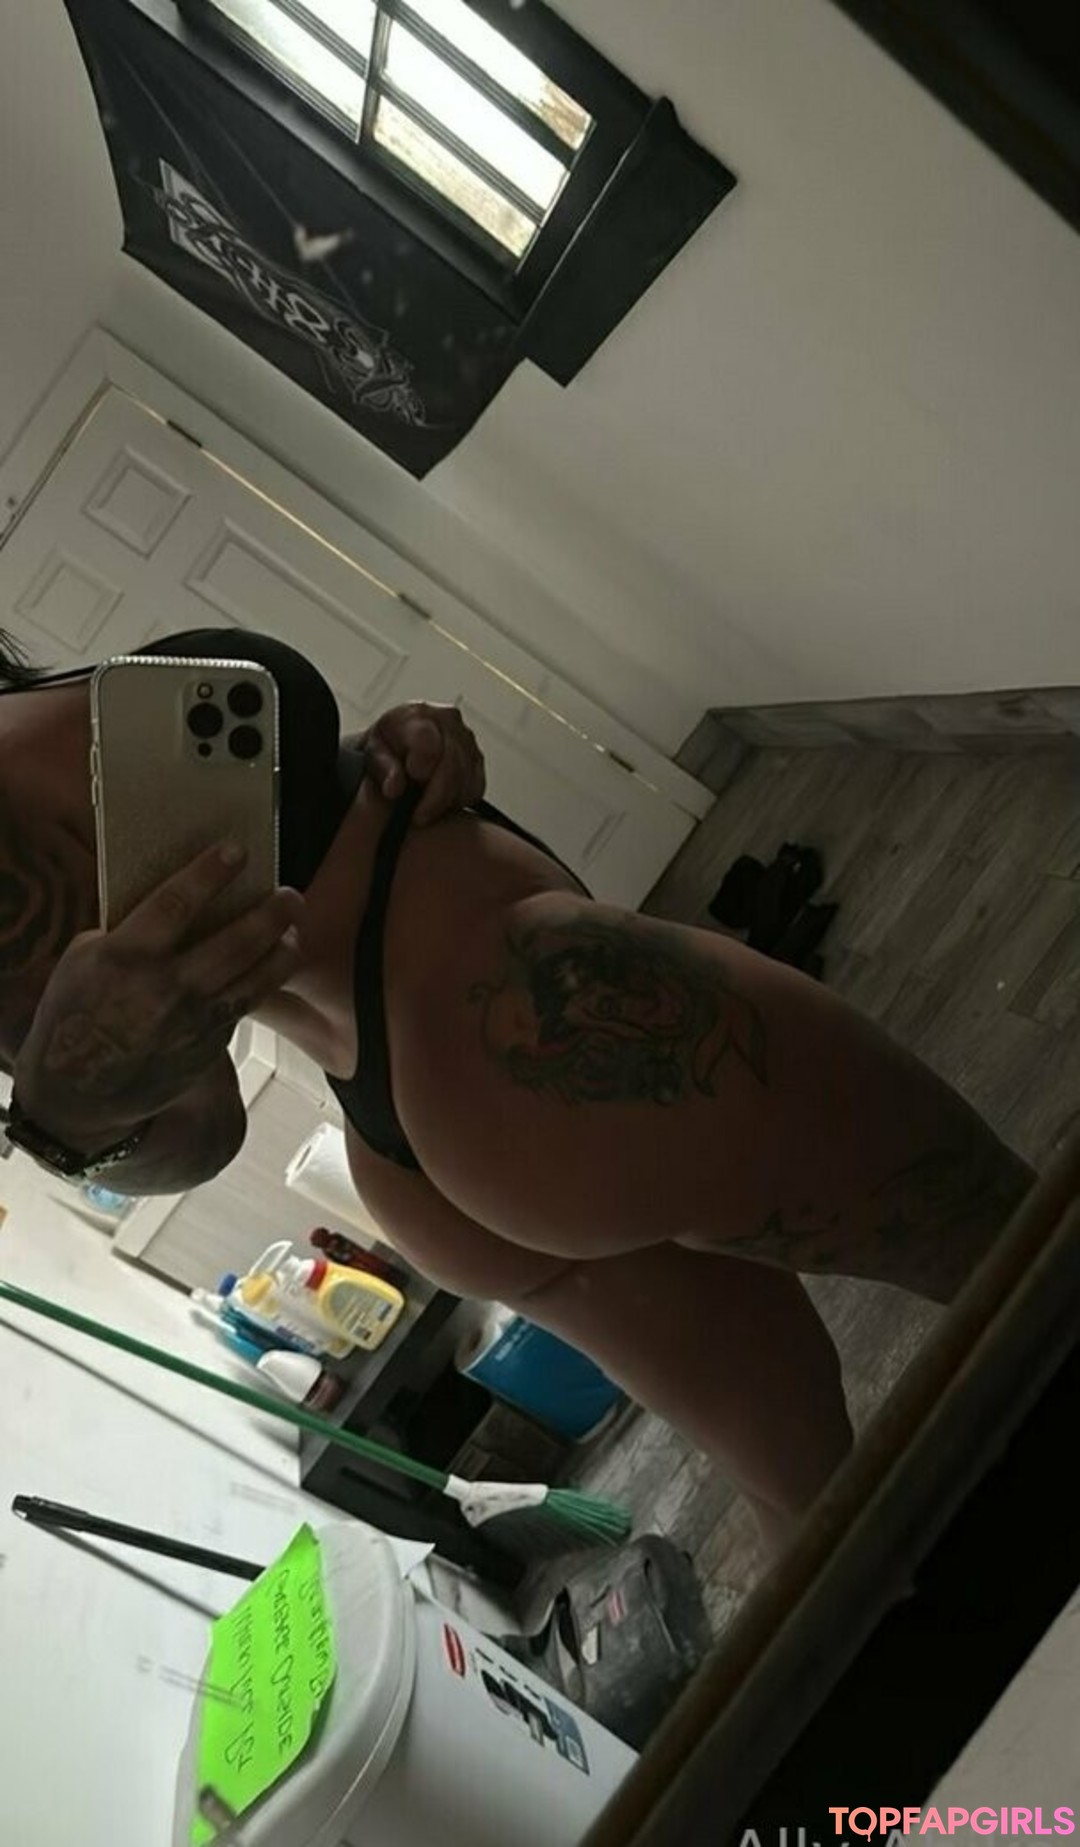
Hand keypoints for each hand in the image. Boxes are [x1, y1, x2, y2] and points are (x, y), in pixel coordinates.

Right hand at [13, 843, 304, 1150]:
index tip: (237, 851)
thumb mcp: (85, 960)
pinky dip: (264, 981)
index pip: (175, 905)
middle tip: (291, 893)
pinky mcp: (210, 1044)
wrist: (78, 1092)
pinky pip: (246, 1004)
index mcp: (125, 957)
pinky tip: (274, 963)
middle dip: (272, 913)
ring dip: (283, 949)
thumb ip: (128, 931)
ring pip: (256, 978)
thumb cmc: (74, 1013)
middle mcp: (165, 988)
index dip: (209, 874)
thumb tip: (175, 902)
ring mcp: (193, 1020)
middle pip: (236, 942)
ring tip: (295, 928)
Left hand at [357, 701, 485, 824]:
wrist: (398, 747)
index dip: (424, 763)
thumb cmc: (385, 748)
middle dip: (435, 796)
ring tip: (425, 809)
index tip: (414, 780)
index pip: (429, 739)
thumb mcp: (372, 754)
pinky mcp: (477, 759)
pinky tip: (440, 803)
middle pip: (452, 762)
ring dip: (446, 801)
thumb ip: (383, 768)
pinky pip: (476, 787)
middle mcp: (447, 720)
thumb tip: (395, 787)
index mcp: (416, 714)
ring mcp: (466, 739)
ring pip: (466, 777)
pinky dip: (459, 801)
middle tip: (418, 815)